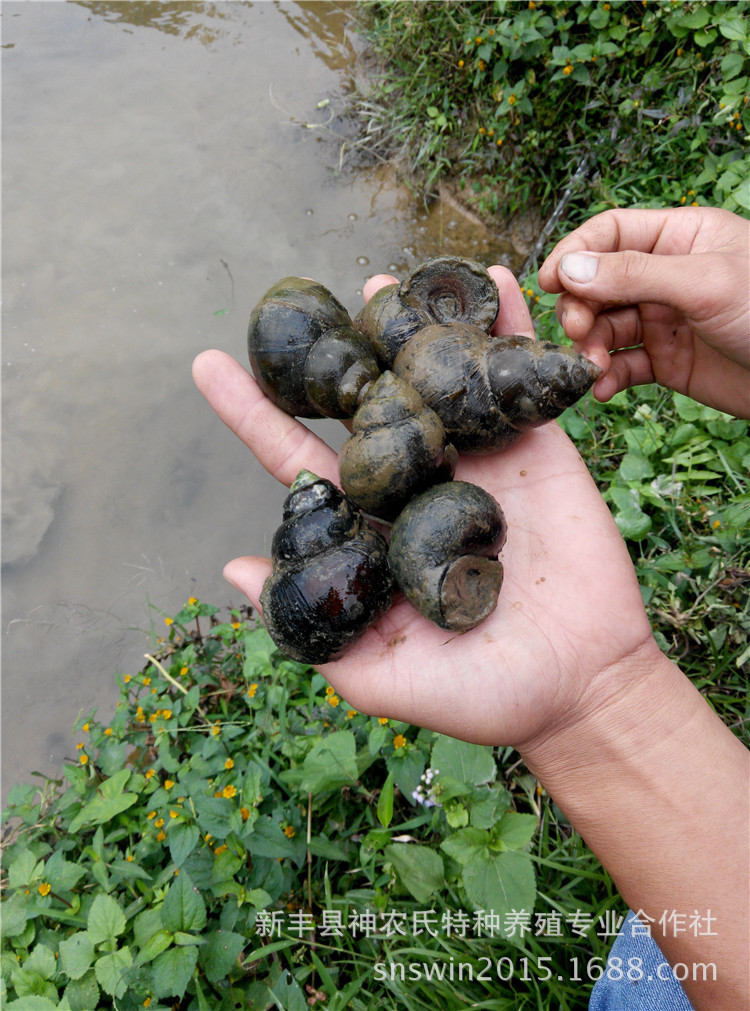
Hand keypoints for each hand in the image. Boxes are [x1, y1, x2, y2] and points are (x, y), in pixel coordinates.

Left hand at [192, 266, 656, 748]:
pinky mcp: (537, 453)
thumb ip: (309, 624)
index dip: (253, 414)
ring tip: (386, 280)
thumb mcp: (376, 673)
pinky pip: (518, 382)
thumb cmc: (479, 696)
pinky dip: (509, 328)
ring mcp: (479, 464)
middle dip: (335, 354)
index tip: (209, 365)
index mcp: (374, 530)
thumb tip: (234, 568)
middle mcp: (419, 487)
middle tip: (310, 302)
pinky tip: (490, 281)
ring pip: (435, 381)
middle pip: (364, 406)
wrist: (581, 688)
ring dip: (413, 328)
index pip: (299, 460)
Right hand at [537, 206, 749, 417]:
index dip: (576, 254)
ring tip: (592, 366)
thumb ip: (634, 274)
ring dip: (590, 346)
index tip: (550, 281)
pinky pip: (623, 365)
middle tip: (576, 331)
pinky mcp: (667, 362)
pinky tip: (603, 388)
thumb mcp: (705, 282)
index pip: (612, 233)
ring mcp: (665, 320)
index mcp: (681, 238)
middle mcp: (667, 276)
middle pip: (600, 284)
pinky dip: (608, 377)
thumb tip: (570, 268)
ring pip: (606, 327)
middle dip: (581, 307)